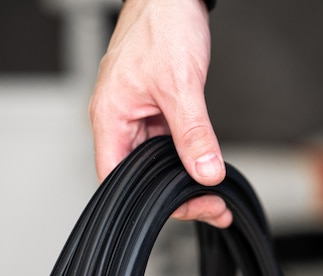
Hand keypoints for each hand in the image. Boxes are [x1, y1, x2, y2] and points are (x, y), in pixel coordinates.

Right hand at [89, 0, 231, 227]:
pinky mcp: (153, 107)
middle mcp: (119, 119)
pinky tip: (205, 163)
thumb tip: (205, 171)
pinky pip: (166, 140)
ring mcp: (136, 113)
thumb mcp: (181, 85)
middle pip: (139, 173)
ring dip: (183, 174)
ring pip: (155, 158)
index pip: (116, 176)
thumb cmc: (162, 23)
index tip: (185, 206)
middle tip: (210, 203)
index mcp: (109, 116)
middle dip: (174, 192)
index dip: (146, 200)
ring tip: (212, 190)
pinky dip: (186, 154)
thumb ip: (194, 133)